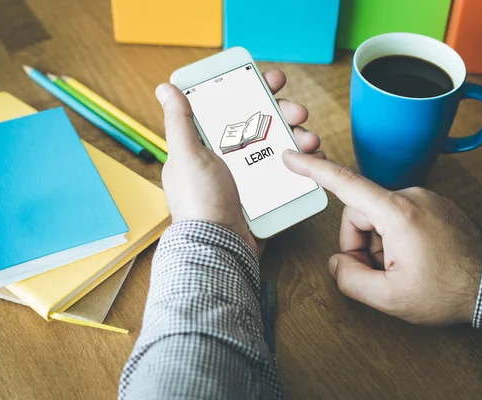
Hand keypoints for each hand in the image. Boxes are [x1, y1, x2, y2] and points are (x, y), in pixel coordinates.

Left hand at [155, 70, 324, 255]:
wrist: (220, 247)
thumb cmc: (199, 201)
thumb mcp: (187, 156)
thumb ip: (179, 122)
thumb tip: (166, 89)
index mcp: (208, 145)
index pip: (232, 108)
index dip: (253, 90)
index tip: (272, 81)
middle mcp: (229, 158)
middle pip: (262, 124)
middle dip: (283, 112)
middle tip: (298, 110)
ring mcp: (249, 177)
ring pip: (279, 146)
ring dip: (298, 136)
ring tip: (310, 139)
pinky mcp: (267, 194)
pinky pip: (288, 173)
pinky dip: (303, 163)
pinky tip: (314, 157)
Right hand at [283, 151, 481, 325]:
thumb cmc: (449, 291)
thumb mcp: (390, 298)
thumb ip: (350, 279)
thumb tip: (337, 262)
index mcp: (397, 212)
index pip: (345, 184)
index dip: (313, 170)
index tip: (292, 158)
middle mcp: (410, 196)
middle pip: (359, 213)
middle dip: (360, 245)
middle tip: (378, 274)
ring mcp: (423, 199)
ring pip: (377, 217)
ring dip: (378, 245)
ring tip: (399, 270)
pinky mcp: (431, 205)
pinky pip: (396, 217)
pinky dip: (393, 240)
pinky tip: (411, 261)